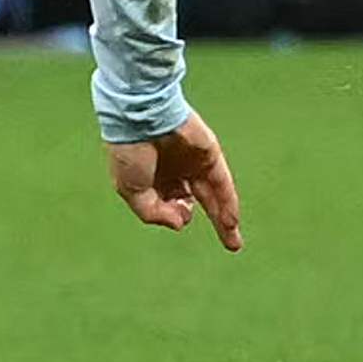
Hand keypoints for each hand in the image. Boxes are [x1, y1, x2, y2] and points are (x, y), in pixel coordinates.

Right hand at [107, 113, 241, 249]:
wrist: (141, 116)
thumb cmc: (128, 151)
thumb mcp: (130, 190)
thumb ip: (152, 213)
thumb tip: (182, 224)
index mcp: (151, 176)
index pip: (167, 203)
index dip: (169, 212)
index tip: (168, 209)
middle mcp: (175, 171)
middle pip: (195, 202)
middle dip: (210, 222)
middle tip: (229, 245)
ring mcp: (194, 163)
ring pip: (213, 196)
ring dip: (224, 220)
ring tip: (234, 244)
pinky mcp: (210, 156)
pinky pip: (222, 184)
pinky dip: (227, 203)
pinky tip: (230, 222)